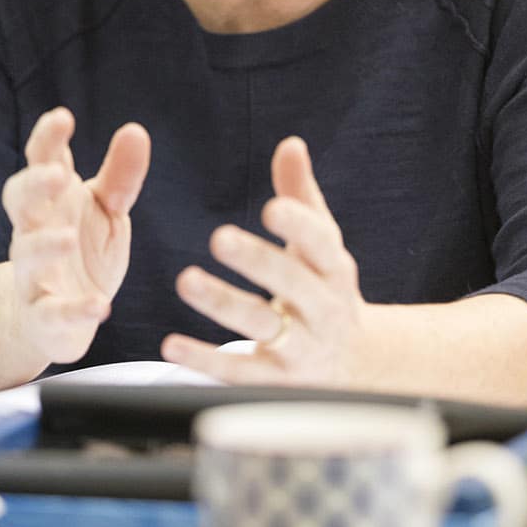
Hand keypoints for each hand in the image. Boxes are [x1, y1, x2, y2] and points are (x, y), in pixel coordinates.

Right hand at [2, 107, 150, 364]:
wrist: (56, 318)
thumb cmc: (82, 251)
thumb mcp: (107, 211)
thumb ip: (121, 176)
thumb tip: (136, 129)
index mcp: (53, 200)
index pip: (43, 161)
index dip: (48, 139)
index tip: (63, 118)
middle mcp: (35, 231)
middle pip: (20, 201)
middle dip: (34, 185)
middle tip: (57, 174)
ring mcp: (35, 274)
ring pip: (27, 255)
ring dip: (45, 245)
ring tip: (68, 237)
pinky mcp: (44, 316)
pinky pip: (52, 313)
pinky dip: (74, 311)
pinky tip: (100, 306)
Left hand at [161, 136, 373, 385]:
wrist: (355, 367)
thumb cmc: (326, 289)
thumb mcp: (323, 245)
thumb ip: (302, 195)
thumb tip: (290, 144)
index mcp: (335, 268)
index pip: (321, 243)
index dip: (299, 226)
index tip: (272, 208)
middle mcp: (323, 307)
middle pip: (292, 282)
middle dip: (258, 261)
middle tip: (220, 238)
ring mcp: (302, 348)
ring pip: (262, 324)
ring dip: (224, 303)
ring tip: (186, 280)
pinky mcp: (276, 381)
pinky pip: (239, 372)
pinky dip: (204, 359)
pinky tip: (171, 344)